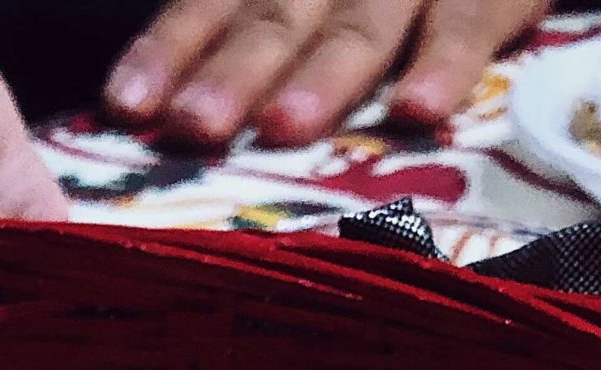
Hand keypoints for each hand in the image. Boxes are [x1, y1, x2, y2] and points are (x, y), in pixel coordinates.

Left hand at [104, 0, 548, 147]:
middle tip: (196, 126)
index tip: (129, 105)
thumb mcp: (304, 1)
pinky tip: (417, 111)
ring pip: (363, 22)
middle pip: (280, 12)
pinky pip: (471, 18)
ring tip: (285, 127)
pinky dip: (447, 61)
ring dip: (324, 75)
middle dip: (235, 71)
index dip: (171, 48)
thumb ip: (243, 32)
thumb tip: (155, 122)